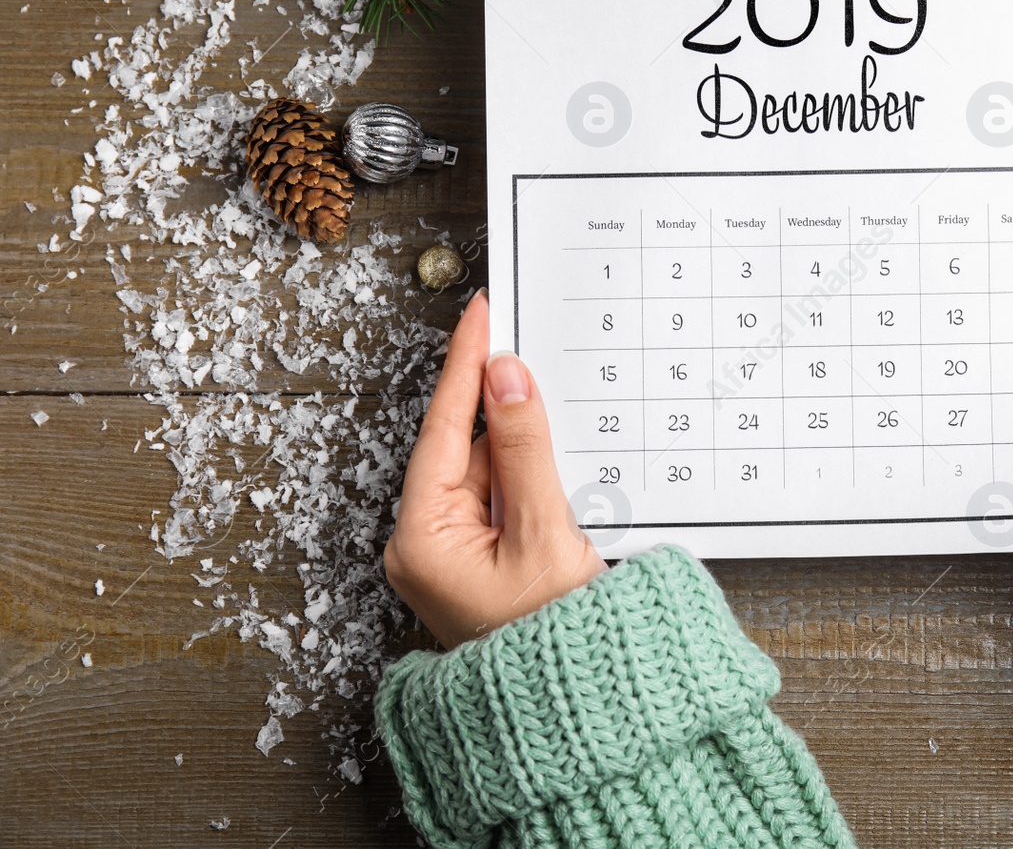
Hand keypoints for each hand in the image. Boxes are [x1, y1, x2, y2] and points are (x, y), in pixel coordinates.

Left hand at [384, 291, 605, 647]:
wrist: (580, 707)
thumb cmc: (555, 642)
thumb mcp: (545, 534)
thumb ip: (526, 449)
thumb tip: (507, 378)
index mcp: (422, 538)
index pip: (443, 428)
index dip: (464, 365)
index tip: (479, 314)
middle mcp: (425, 544)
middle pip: (470, 449)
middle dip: (511, 419)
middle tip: (544, 376)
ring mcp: (452, 555)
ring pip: (492, 473)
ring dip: (531, 460)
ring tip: (567, 488)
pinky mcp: (479, 561)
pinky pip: (505, 501)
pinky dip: (534, 485)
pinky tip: (562, 492)